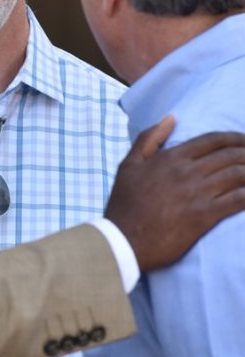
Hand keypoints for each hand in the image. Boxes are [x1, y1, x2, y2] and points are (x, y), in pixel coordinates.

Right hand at [105, 117, 244, 271]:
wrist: (123, 239)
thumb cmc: (124, 202)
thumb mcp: (128, 164)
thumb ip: (149, 138)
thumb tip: (171, 118)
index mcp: (170, 157)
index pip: (212, 140)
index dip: (234, 138)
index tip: (244, 141)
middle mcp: (187, 172)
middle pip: (230, 156)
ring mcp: (197, 194)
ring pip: (238, 175)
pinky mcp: (205, 216)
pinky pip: (238, 200)